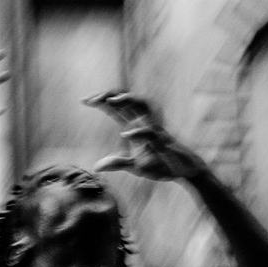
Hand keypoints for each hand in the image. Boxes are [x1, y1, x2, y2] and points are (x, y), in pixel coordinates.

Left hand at [83, 92, 203, 180]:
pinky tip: (126, 134)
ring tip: (111, 100)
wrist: (183, 171)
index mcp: (134, 126)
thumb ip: (117, 163)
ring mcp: (154, 130)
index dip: (101, 101)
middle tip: (93, 97)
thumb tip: (96, 167)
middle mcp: (143, 123)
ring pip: (142, 107)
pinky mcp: (163, 142)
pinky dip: (138, 132)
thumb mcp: (134, 166)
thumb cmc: (160, 165)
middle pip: (127, 101)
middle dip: (110, 95)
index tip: (84, 100)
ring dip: (127, 101)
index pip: (116, 109)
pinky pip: (150, 133)